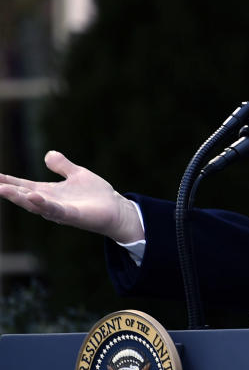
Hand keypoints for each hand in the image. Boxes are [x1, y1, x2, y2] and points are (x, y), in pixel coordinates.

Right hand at [0, 150, 143, 242]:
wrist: (116, 209)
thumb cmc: (96, 194)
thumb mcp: (77, 174)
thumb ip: (62, 165)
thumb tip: (48, 154)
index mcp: (49, 192)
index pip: (23, 186)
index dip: (8, 182)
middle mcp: (50, 203)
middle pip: (24, 196)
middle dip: (7, 191)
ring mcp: (60, 210)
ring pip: (35, 205)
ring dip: (19, 198)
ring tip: (3, 190)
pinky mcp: (73, 215)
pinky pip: (56, 210)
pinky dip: (44, 204)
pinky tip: (34, 196)